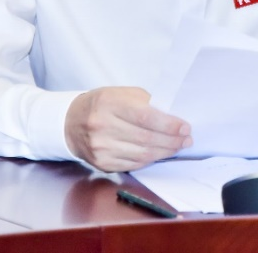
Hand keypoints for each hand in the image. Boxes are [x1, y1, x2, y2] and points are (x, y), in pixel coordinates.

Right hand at [64, 87, 191, 171]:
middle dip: (171, 140)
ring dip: (164, 152)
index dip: (169, 125)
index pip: (145, 117)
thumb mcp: (122, 94)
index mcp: (109, 104)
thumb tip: (173, 117)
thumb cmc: (102, 104)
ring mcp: (101, 148)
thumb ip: (146, 103)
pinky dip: (150, 160)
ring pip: (142, 154)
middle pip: (146, 138)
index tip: (185, 127)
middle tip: (187, 139)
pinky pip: (133, 164)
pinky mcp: (102, 163)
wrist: (71, 122)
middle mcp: (103, 127)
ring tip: (177, 146)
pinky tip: (159, 154)